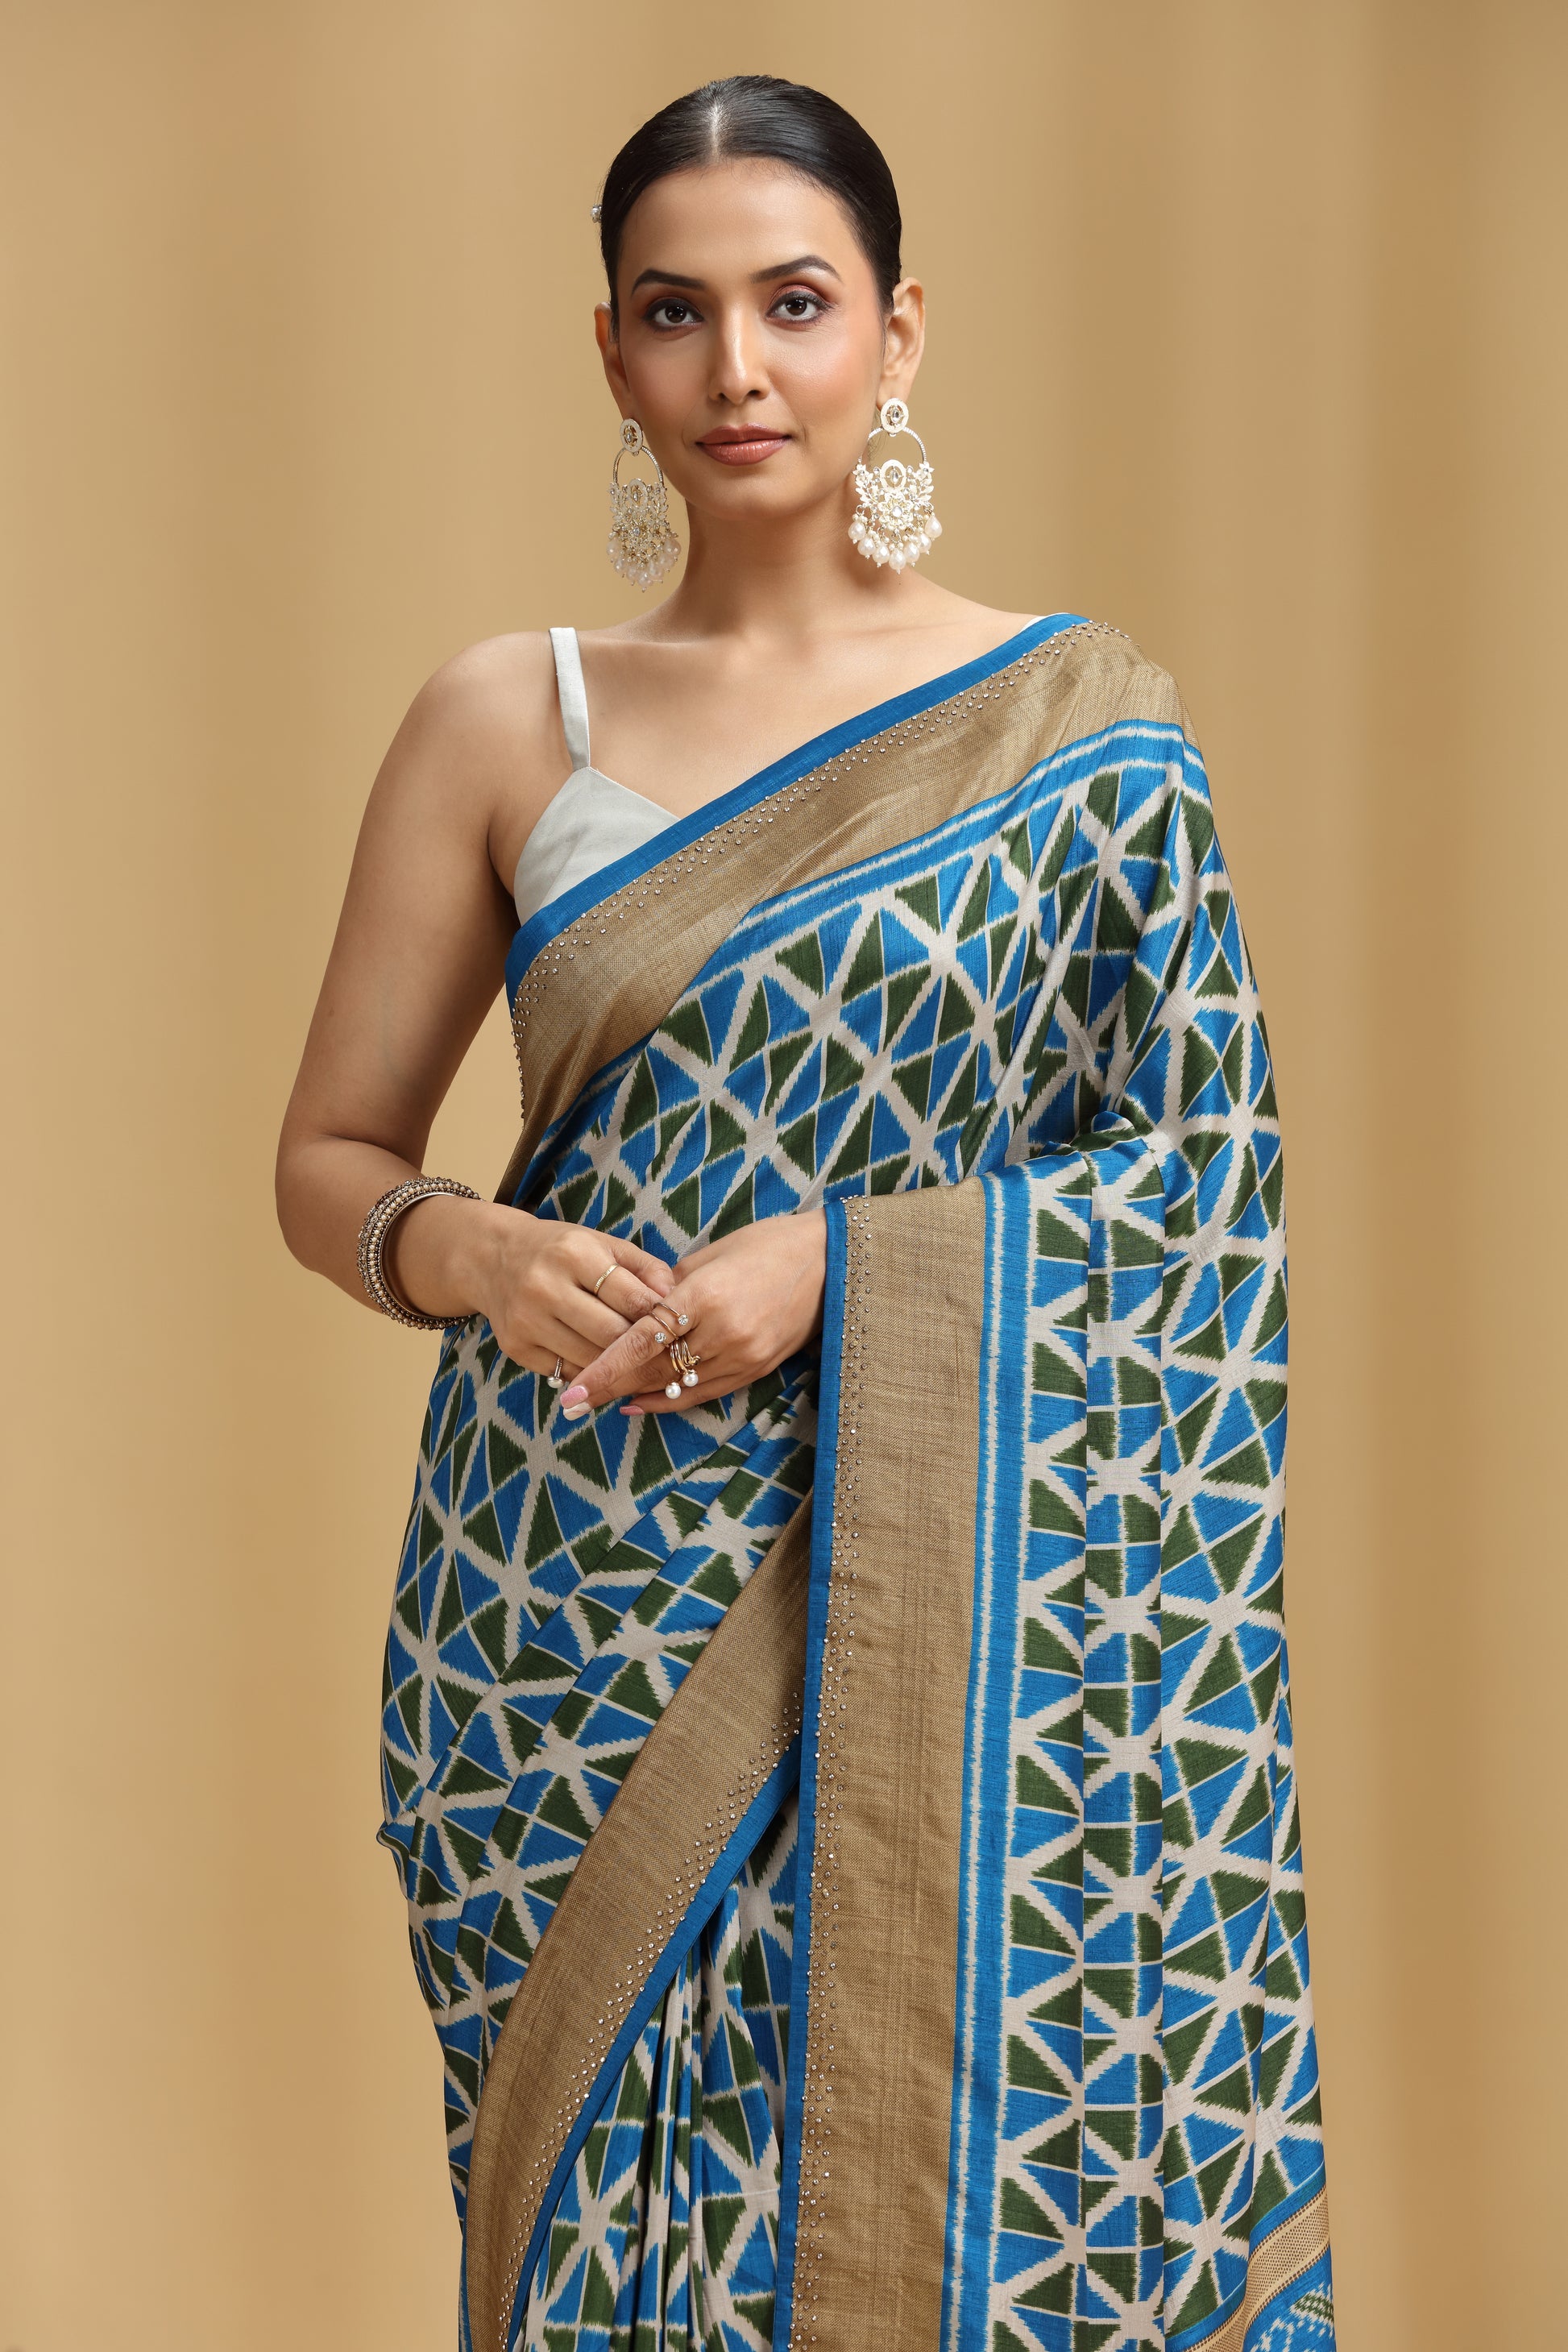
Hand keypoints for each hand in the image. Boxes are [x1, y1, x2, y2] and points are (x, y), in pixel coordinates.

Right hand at [397, 1197, 674, 1382]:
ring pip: (591, 1360)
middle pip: (613, 1335)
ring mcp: (527, 1321)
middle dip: (642, 1347)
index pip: (632, 1298)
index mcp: (575, 1254)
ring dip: (619, 1366)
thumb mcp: (603, 1244)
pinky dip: (590, 1373)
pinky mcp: (516, 1348)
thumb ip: (645, 1268)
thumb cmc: (562, 1251)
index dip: (661, 1318)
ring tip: (639, 1362)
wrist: (493, 1258)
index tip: (678, 1328)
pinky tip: (604, 1367)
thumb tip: (675, 1299)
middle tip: (664, 1353)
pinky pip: (567, 1373)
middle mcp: (546, 1287)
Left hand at [557, 1211, 827, 1420]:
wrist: (831, 1263)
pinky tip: (638, 1402)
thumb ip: (669, 1288)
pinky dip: (668, 1400)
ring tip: (596, 1400)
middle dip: (610, 1386)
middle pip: (654, 1369)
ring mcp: (743, 1355)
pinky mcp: (756, 1369)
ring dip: (634, 1393)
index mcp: (707, 1295)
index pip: (643, 1339)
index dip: (605, 1368)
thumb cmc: (766, 1246)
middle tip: (571, 1401)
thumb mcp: (710, 1255)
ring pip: (676, 1385)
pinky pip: (702, 1393)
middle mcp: (724, 1332)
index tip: (573, 1389)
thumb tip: (636, 1312)